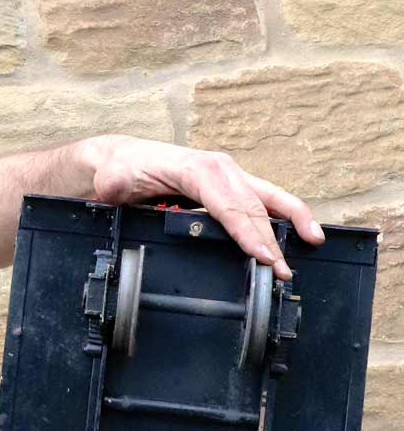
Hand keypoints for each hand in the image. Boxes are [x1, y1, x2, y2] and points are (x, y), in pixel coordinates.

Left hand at [84, 137, 323, 281]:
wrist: (123, 159)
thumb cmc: (123, 171)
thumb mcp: (117, 181)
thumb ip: (120, 189)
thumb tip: (119, 196)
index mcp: (195, 170)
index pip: (228, 204)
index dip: (246, 231)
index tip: (262, 256)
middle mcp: (219, 169)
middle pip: (253, 206)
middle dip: (270, 240)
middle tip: (282, 271)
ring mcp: (228, 175)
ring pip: (268, 197)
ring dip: (292, 220)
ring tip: (313, 242)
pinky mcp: (231, 184)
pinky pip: (264, 197)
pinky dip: (285, 213)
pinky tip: (301, 230)